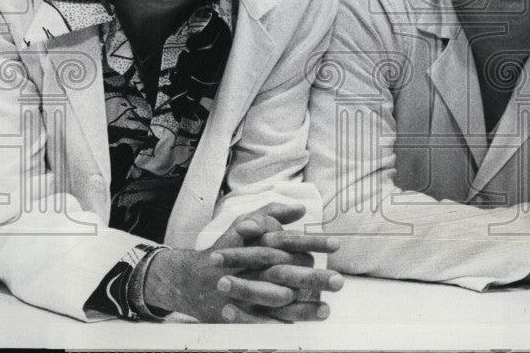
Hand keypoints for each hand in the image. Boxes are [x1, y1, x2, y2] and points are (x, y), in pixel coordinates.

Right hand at [144, 203, 342, 321]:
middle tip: (339, 280)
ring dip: (304, 304)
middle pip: (287, 272)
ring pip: (278, 299)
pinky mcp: (240, 312)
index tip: (336, 244)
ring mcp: (245, 291)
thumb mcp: (244, 222)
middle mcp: (252, 267)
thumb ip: (273, 212)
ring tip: (327, 306)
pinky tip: (306, 320)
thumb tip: (300, 209)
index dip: (314, 243)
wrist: (190, 278)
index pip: (290, 242)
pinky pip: (266, 319)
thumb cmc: (226, 248)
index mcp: (257, 244)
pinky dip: (286, 320)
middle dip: (314, 277)